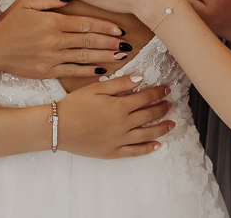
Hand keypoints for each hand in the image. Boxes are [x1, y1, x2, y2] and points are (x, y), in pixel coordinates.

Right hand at [0, 0, 127, 78]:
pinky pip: (73, 72)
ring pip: (85, 57)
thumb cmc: (8, 24)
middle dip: (110, 43)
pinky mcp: (48, 71)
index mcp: (52, 22)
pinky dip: (89, 72)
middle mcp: (55, 40)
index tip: (119, 29)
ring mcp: (52, 57)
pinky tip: (103, 71)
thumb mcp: (26, 3)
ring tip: (121, 56)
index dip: (104, 27)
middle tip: (127, 44)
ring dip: (105, 57)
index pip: (85, 24)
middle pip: (89, 41)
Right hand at [58, 74, 174, 158]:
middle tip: (170, 104)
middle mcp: (124, 124)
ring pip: (147, 134)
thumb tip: (140, 78)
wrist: (59, 127)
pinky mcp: (114, 151)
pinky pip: (135, 151)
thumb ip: (119, 83)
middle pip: (149, 115)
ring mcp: (120, 139)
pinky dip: (148, 148)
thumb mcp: (96, 88)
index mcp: (120, 106)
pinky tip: (157, 145)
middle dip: (162, 108)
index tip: (166, 89)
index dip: (158, 92)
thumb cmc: (75, 105)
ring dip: (162, 128)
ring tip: (171, 123)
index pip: (145, 97)